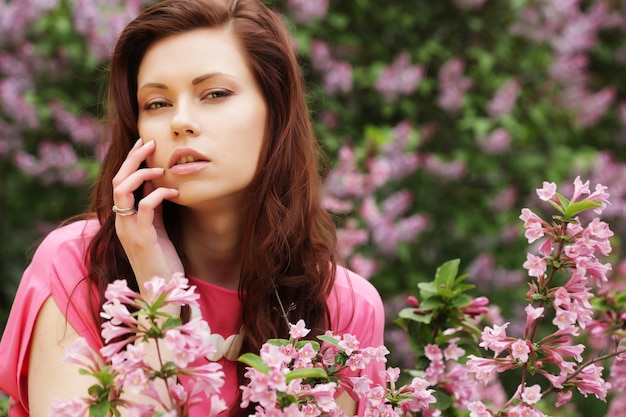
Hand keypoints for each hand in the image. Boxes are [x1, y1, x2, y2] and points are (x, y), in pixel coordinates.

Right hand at [111, 138, 181, 297]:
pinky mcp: (142, 239)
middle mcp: (122, 222)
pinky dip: (157, 195)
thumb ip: (154, 208)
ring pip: (123, 192)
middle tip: (148, 142)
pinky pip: (144, 209)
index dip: (130, 162)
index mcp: (125, 218)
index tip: (144, 144)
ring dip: (140, 174)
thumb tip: (159, 184)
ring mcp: (130, 230)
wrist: (162, 292)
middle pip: (117, 182)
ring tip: (159, 166)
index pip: (120, 183)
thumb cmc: (162, 260)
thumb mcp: (158, 229)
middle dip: (132, 160)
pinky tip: (173, 192)